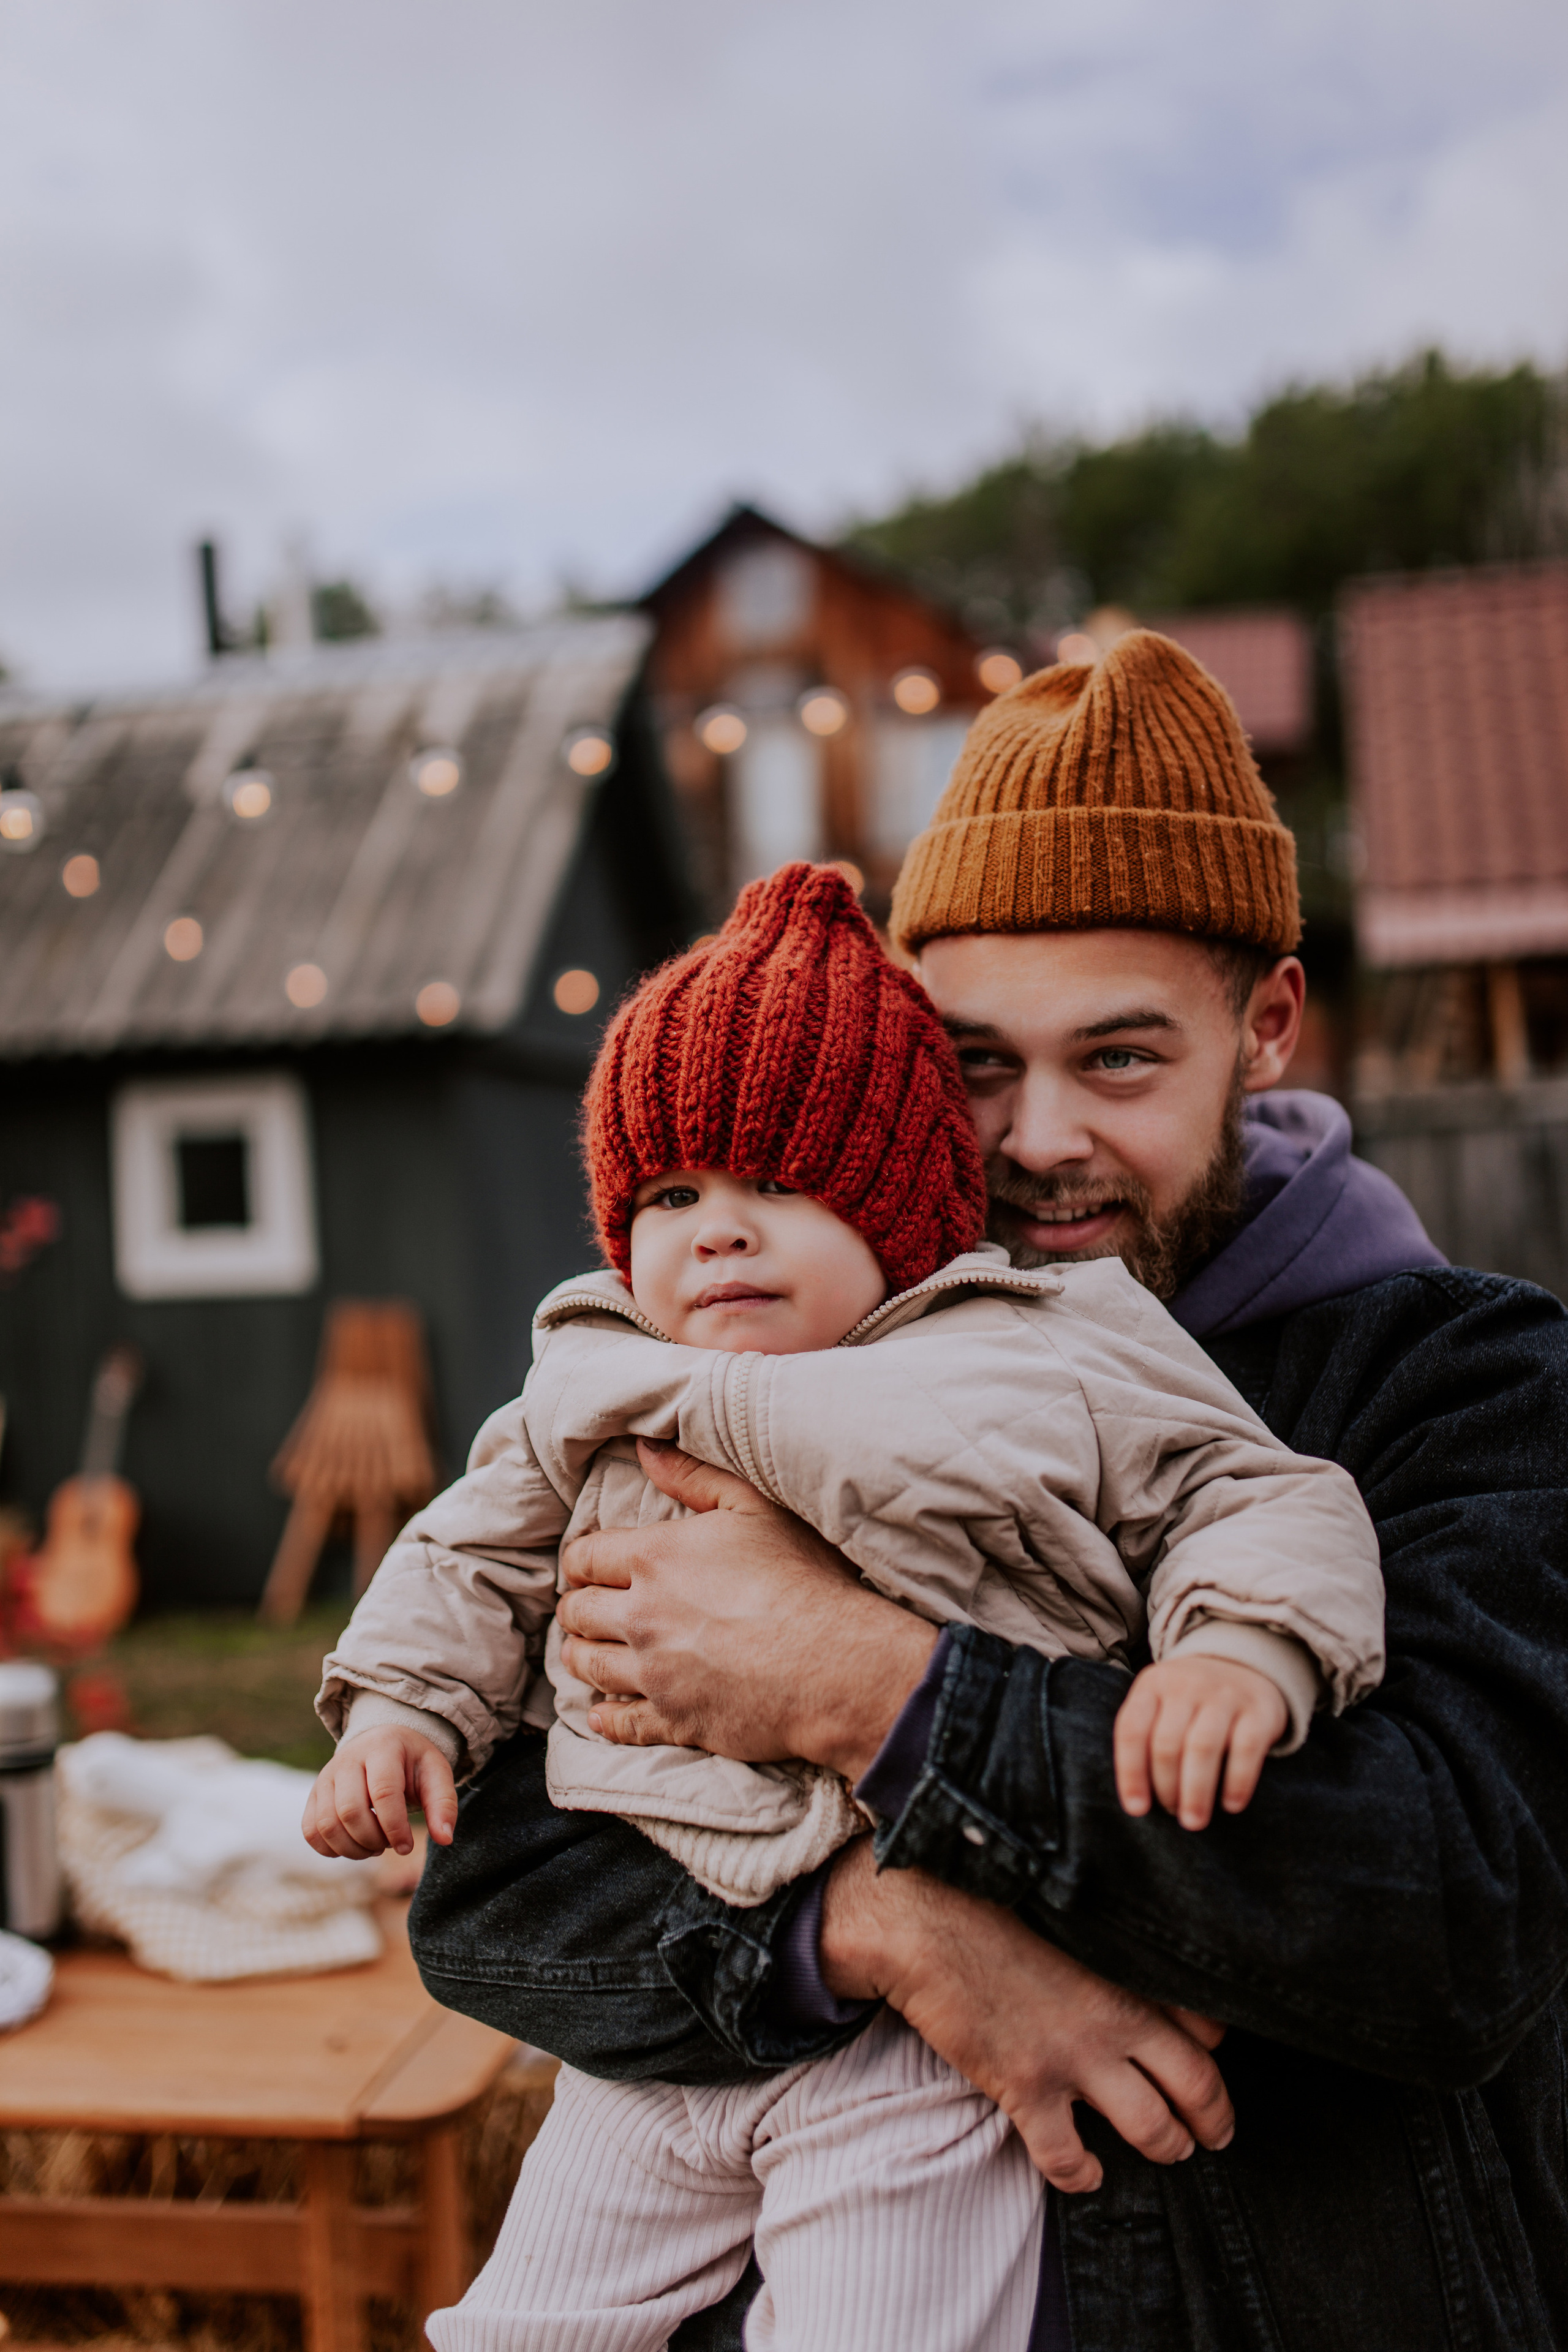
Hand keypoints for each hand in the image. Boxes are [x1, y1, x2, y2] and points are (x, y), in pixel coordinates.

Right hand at [302, 1726, 457, 1859]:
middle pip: (350, 1811)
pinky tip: (354, 1846)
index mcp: (382, 1748)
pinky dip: (330, 1849)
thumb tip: (445, 1839)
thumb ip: (443, 1804)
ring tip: (374, 1846)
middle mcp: (347, 1759)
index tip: (406, 1847)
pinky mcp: (314, 1795)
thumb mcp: (436, 1774)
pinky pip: (310, 1831)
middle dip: (373, 1840)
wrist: (383, 1745)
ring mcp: (325, 1777)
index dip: (394, 1827)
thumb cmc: (412, 1764)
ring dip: (352, 1849)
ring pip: (327, 1824)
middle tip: (390, 1844)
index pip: (382, 1792)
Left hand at [557, 1439, 937, 1779]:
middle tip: (587, 1609)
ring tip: (587, 1652)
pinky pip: (619, 1723)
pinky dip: (605, 1717)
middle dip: (578, 1608)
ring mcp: (654, 1673)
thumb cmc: (802, 1579)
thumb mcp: (755, 1506)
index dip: (582, 1561)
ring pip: (588, 1667)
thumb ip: (695, 1475)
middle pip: (578, 1613)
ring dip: (581, 1657)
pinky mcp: (673, 1720)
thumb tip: (646, 1449)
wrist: (833, 1663)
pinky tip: (604, 1713)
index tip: (588, 1567)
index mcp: (654, 1559)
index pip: (585, 1557)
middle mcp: (641, 1617)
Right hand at [820, 1839, 1232, 2192]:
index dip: (1214, 2047)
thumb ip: (1116, 1945)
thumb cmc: (993, 1906)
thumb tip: (1143, 1969)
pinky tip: (1089, 2174)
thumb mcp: (1073, 1916)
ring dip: (1168, 2146)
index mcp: (1128, 1968)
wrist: (924, 1923)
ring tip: (1171, 2150)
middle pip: (1198, 2084)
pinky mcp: (1026, 2087)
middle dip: (1214, 2118)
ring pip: (1152, 2129)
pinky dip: (1083, 2176)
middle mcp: (1114, 2016)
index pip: (1207, 2022)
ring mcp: (1072, 2056)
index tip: (1208, 2055)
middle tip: (1215, 2133)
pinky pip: (1068, 2158)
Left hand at [1114, 1655, 1287, 1830]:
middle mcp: (1186, 1685)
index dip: (1130, 1773)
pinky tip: (1231, 1805)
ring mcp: (1224, 1695)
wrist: (1245, 1663)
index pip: (1132, 1730)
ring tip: (1194, 1821)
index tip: (1136, 1809)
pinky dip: (1237, 1781)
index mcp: (1153, 1685)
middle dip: (1166, 1787)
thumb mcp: (1161, 1703)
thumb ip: (1146, 1739)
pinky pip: (1246, 1749)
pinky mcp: (1259, 1710)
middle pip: (1167, 1743)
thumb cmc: (1192, 1701)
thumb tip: (1138, 1801)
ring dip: (1196, 1791)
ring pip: (1202, 1747)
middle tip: (1172, 1814)